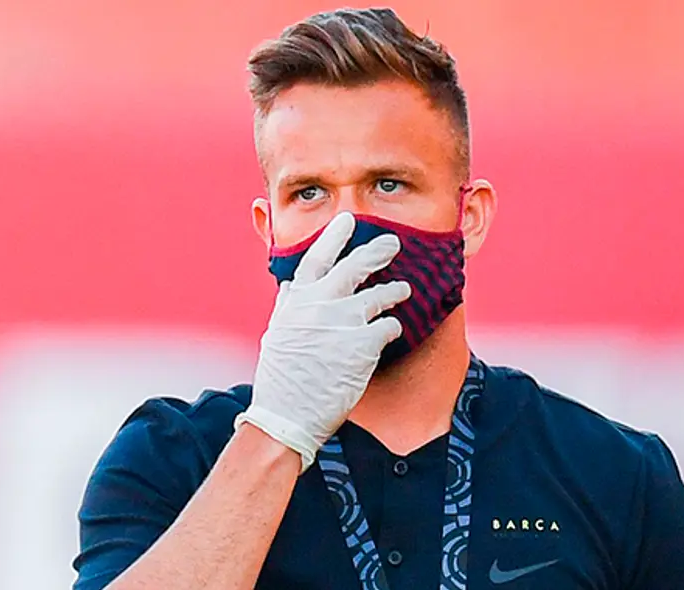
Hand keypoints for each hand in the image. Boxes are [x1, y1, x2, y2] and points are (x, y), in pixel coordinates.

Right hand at [234, 212, 410, 471]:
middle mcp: (320, 304)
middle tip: (392, 243)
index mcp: (297, 300)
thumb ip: (290, 305)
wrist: (287, 415)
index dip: (334, 236)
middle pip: (355, 266)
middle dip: (378, 250)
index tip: (348, 220)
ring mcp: (343, 322)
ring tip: (405, 290)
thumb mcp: (278, 332)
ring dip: (396, 290)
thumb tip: (293, 284)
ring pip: (381, 294)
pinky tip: (393, 332)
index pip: (317, 257)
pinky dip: (393, 328)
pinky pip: (389, 326)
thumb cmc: (281, 379)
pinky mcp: (364, 344)